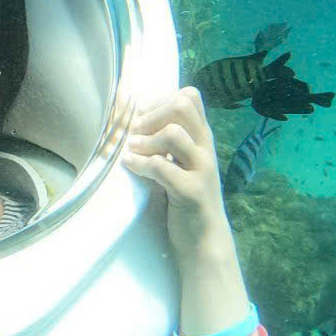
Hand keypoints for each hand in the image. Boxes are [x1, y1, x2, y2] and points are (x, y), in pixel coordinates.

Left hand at [122, 88, 233, 265]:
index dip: (162, 100)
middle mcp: (206, 149)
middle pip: (182, 107)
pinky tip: (129, 165)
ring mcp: (202, 170)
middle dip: (152, 115)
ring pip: (173, 134)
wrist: (205, 239)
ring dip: (145, 140)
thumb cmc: (188, 198)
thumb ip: (173, 141)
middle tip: (137, 133)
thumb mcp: (184, 163)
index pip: (190, 97)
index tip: (144, 117)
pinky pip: (161, 167)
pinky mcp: (191, 192)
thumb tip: (140, 114)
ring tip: (133, 150)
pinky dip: (139, 163)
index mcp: (203, 138)